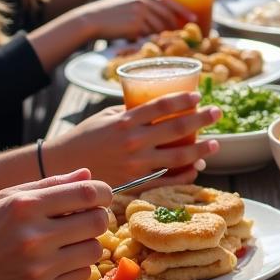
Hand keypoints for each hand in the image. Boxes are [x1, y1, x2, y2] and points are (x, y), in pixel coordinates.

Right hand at [48, 92, 221, 186]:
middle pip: (176, 129)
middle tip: (217, 113)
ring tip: (215, 144)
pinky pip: (167, 179)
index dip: (183, 100)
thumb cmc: (84, 138)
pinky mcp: (136, 182)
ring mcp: (136, 164)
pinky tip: (198, 167)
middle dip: (201, 120)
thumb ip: (131, 113)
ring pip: (177, 157)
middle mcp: (134, 142)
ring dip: (200, 150)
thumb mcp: (106, 117)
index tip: (198, 96)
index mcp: (125, 121)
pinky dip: (186, 174)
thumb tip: (157, 108)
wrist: (61, 167)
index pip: (161, 107)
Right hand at [75, 0, 194, 41]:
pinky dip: (152, 39)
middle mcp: (142, 0)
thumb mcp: (127, 3)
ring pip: (160, 26)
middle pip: (168, 14)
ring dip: (164, 35)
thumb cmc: (109, 15)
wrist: (91, 20)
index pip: (168, 0)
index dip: (183, 9)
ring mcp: (139, 11)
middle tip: (185, 35)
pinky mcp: (135, 24)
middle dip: (178, 25)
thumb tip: (160, 24)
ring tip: (166, 41)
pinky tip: (151, 43)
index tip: (193, 18)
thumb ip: (143, 8)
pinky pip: (150, 34)